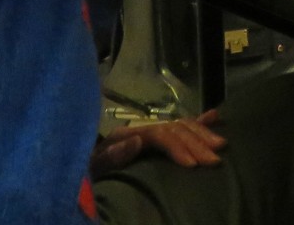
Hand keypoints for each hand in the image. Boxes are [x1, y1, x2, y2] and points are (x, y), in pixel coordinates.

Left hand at [90, 112, 224, 173]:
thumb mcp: (91, 168)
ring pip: (180, 126)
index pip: (159, 134)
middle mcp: (139, 129)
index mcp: (125, 135)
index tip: (192, 165)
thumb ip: (110, 155)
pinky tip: (215, 116)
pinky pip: (177, 128)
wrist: (72, 178)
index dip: (177, 146)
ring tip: (221, 144)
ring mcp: (147, 133)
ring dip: (202, 133)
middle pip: (174, 128)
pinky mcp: (152, 142)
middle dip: (197, 142)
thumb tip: (137, 139)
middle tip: (215, 159)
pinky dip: (198, 122)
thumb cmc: (85, 177)